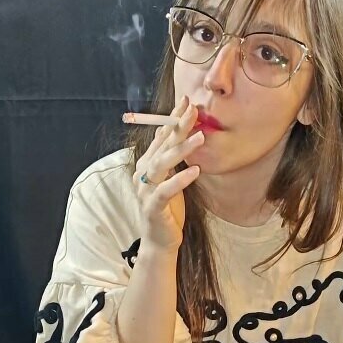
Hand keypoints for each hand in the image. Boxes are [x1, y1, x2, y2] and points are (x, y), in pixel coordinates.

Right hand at [133, 95, 204, 253]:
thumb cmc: (168, 209)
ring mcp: (145, 190)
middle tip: (194, 110)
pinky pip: (166, 190)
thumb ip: (172, 159)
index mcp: (146, 165)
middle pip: (161, 146)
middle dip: (178, 126)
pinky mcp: (153, 207)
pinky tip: (195, 170)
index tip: (186, 102)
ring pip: (162, 164)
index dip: (172, 119)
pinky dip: (180, 180)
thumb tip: (181, 134)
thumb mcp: (172, 179)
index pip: (160, 136)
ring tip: (200, 136)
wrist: (160, 241)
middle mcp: (142, 174)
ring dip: (181, 149)